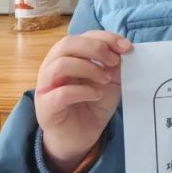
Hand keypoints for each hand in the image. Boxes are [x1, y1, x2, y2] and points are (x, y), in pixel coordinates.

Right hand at [35, 30, 130, 172]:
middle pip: (66, 44)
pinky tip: (96, 95)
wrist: (80, 136)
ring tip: (105, 79)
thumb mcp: (110, 81)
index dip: (105, 37)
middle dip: (95, 48)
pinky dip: (83, 91)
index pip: (83, 36)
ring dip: (88, 68)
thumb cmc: (92, 104)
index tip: (126, 47)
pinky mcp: (46, 107)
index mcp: (68, 57)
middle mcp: (52, 67)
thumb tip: (123, 52)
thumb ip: (115, 66)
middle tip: (114, 61)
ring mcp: (46, 87)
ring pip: (60, 65)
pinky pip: (61, 93)